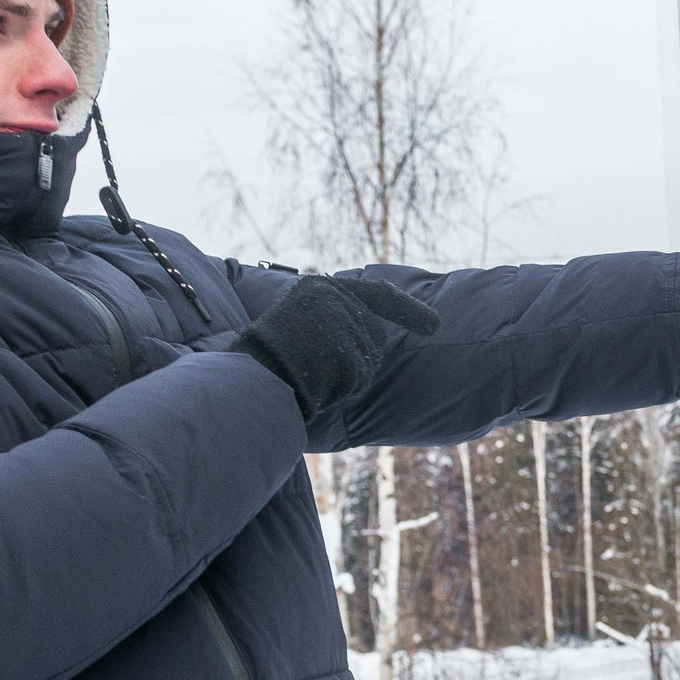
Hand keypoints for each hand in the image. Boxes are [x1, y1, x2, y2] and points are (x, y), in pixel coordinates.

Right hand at [230, 275, 439, 418]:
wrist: (244, 381)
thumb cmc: (263, 363)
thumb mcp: (296, 327)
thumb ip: (332, 322)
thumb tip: (374, 336)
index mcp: (318, 289)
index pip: (376, 293)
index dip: (408, 310)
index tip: (436, 325)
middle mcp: (333, 298)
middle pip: (374, 336)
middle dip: (356, 360)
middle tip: (314, 368)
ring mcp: (340, 322)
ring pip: (368, 361)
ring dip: (346, 378)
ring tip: (309, 376)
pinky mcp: (344, 349)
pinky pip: (359, 378)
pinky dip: (342, 390)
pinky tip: (315, 386)